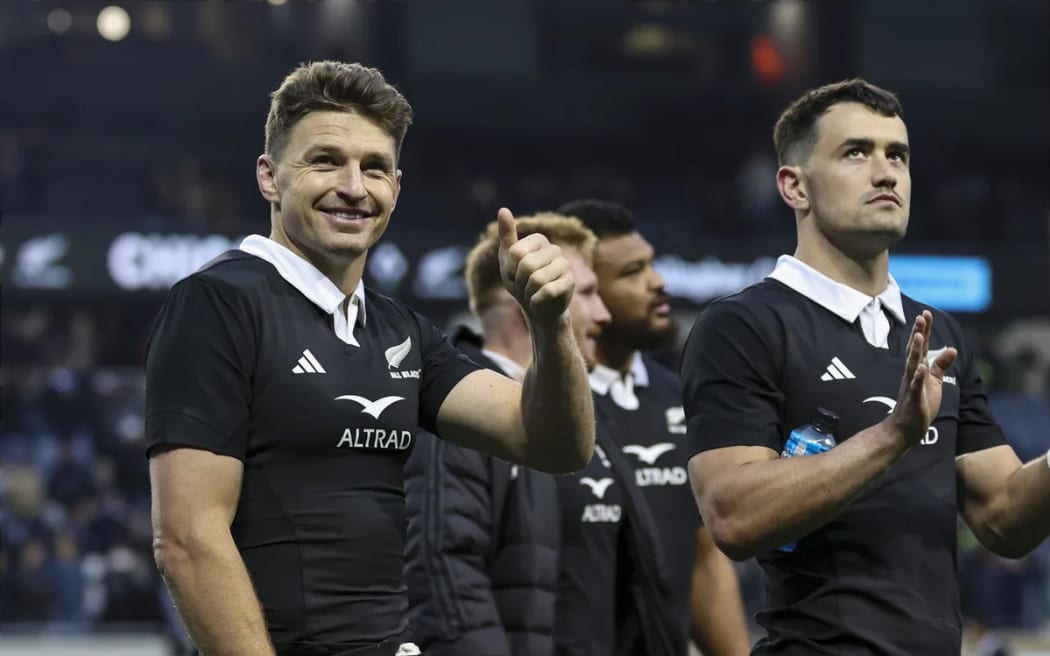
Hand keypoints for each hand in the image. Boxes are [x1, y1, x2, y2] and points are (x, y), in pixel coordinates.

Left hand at [497, 207, 574, 324]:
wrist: (536, 308)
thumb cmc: (520, 282)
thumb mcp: (508, 260)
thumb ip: (506, 235)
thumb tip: (503, 209)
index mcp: (539, 240)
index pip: (516, 252)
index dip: (510, 269)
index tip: (513, 274)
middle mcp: (555, 249)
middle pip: (527, 265)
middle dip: (519, 282)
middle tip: (523, 286)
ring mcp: (565, 266)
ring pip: (537, 279)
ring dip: (527, 292)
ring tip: (532, 293)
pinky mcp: (570, 282)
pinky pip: (547, 291)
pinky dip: (536, 301)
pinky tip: (539, 301)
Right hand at [886, 310, 956, 443]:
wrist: (905, 428)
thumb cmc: (919, 404)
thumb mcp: (934, 382)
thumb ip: (941, 365)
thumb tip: (952, 349)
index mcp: (917, 368)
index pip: (921, 346)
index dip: (924, 330)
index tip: (926, 314)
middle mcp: (911, 373)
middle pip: (915, 350)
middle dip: (919, 333)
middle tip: (921, 316)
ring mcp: (911, 385)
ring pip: (912, 364)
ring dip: (916, 350)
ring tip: (920, 335)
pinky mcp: (913, 399)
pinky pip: (914, 386)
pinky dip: (918, 377)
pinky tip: (922, 368)